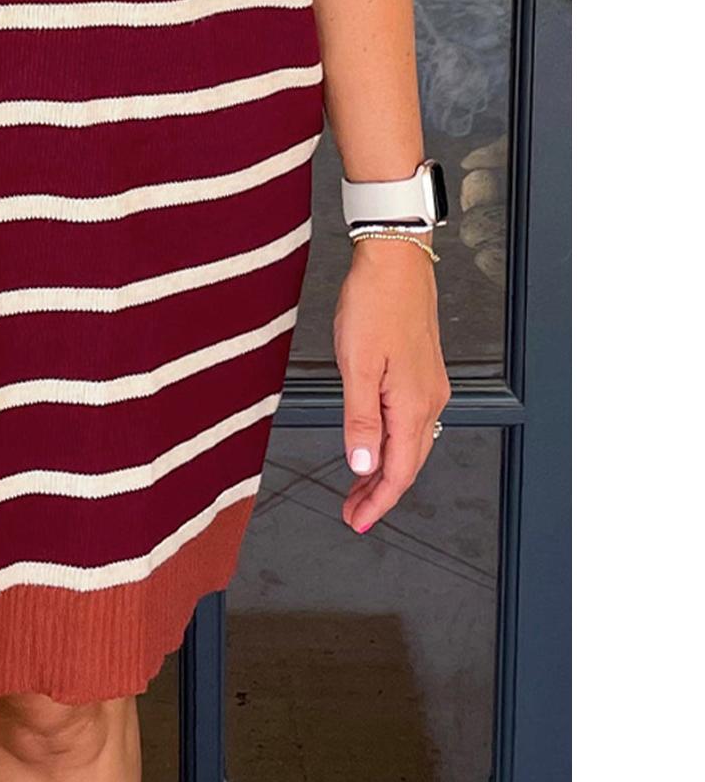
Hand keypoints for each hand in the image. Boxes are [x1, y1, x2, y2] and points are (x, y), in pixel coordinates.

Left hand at [333, 236, 450, 534]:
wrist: (395, 261)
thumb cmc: (374, 303)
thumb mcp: (356, 364)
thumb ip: (360, 419)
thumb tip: (361, 464)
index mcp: (413, 404)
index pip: (399, 471)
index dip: (377, 502)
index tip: (357, 521)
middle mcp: (429, 400)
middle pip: (408, 463)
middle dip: (379, 493)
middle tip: (352, 512)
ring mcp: (429, 386)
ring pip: (411, 444)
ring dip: (385, 469)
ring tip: (358, 487)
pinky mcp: (423, 372)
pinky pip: (411, 421)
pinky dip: (392, 443)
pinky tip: (374, 443)